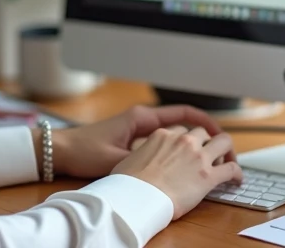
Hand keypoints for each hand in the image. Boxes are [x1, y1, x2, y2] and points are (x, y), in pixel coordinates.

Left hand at [51, 104, 234, 179]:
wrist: (62, 150)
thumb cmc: (84, 150)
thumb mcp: (115, 159)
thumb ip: (140, 162)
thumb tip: (165, 171)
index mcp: (142, 119)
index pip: (183, 113)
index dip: (206, 121)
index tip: (221, 133)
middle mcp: (142, 120)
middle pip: (183, 122)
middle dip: (204, 133)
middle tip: (222, 149)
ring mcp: (138, 130)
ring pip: (175, 132)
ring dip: (192, 142)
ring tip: (209, 158)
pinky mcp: (133, 140)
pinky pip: (163, 142)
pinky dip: (176, 149)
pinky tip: (183, 165)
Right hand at [112, 126, 241, 219]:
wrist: (139, 197)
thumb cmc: (129, 183)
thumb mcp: (129, 159)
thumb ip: (140, 155)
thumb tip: (137, 163)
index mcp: (163, 135)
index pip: (181, 130)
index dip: (187, 139)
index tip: (189, 147)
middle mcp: (183, 141)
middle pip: (203, 132)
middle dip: (208, 141)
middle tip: (210, 152)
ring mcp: (198, 156)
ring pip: (223, 142)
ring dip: (227, 151)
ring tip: (228, 161)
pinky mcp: (209, 175)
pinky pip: (231, 168)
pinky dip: (237, 173)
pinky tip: (237, 179)